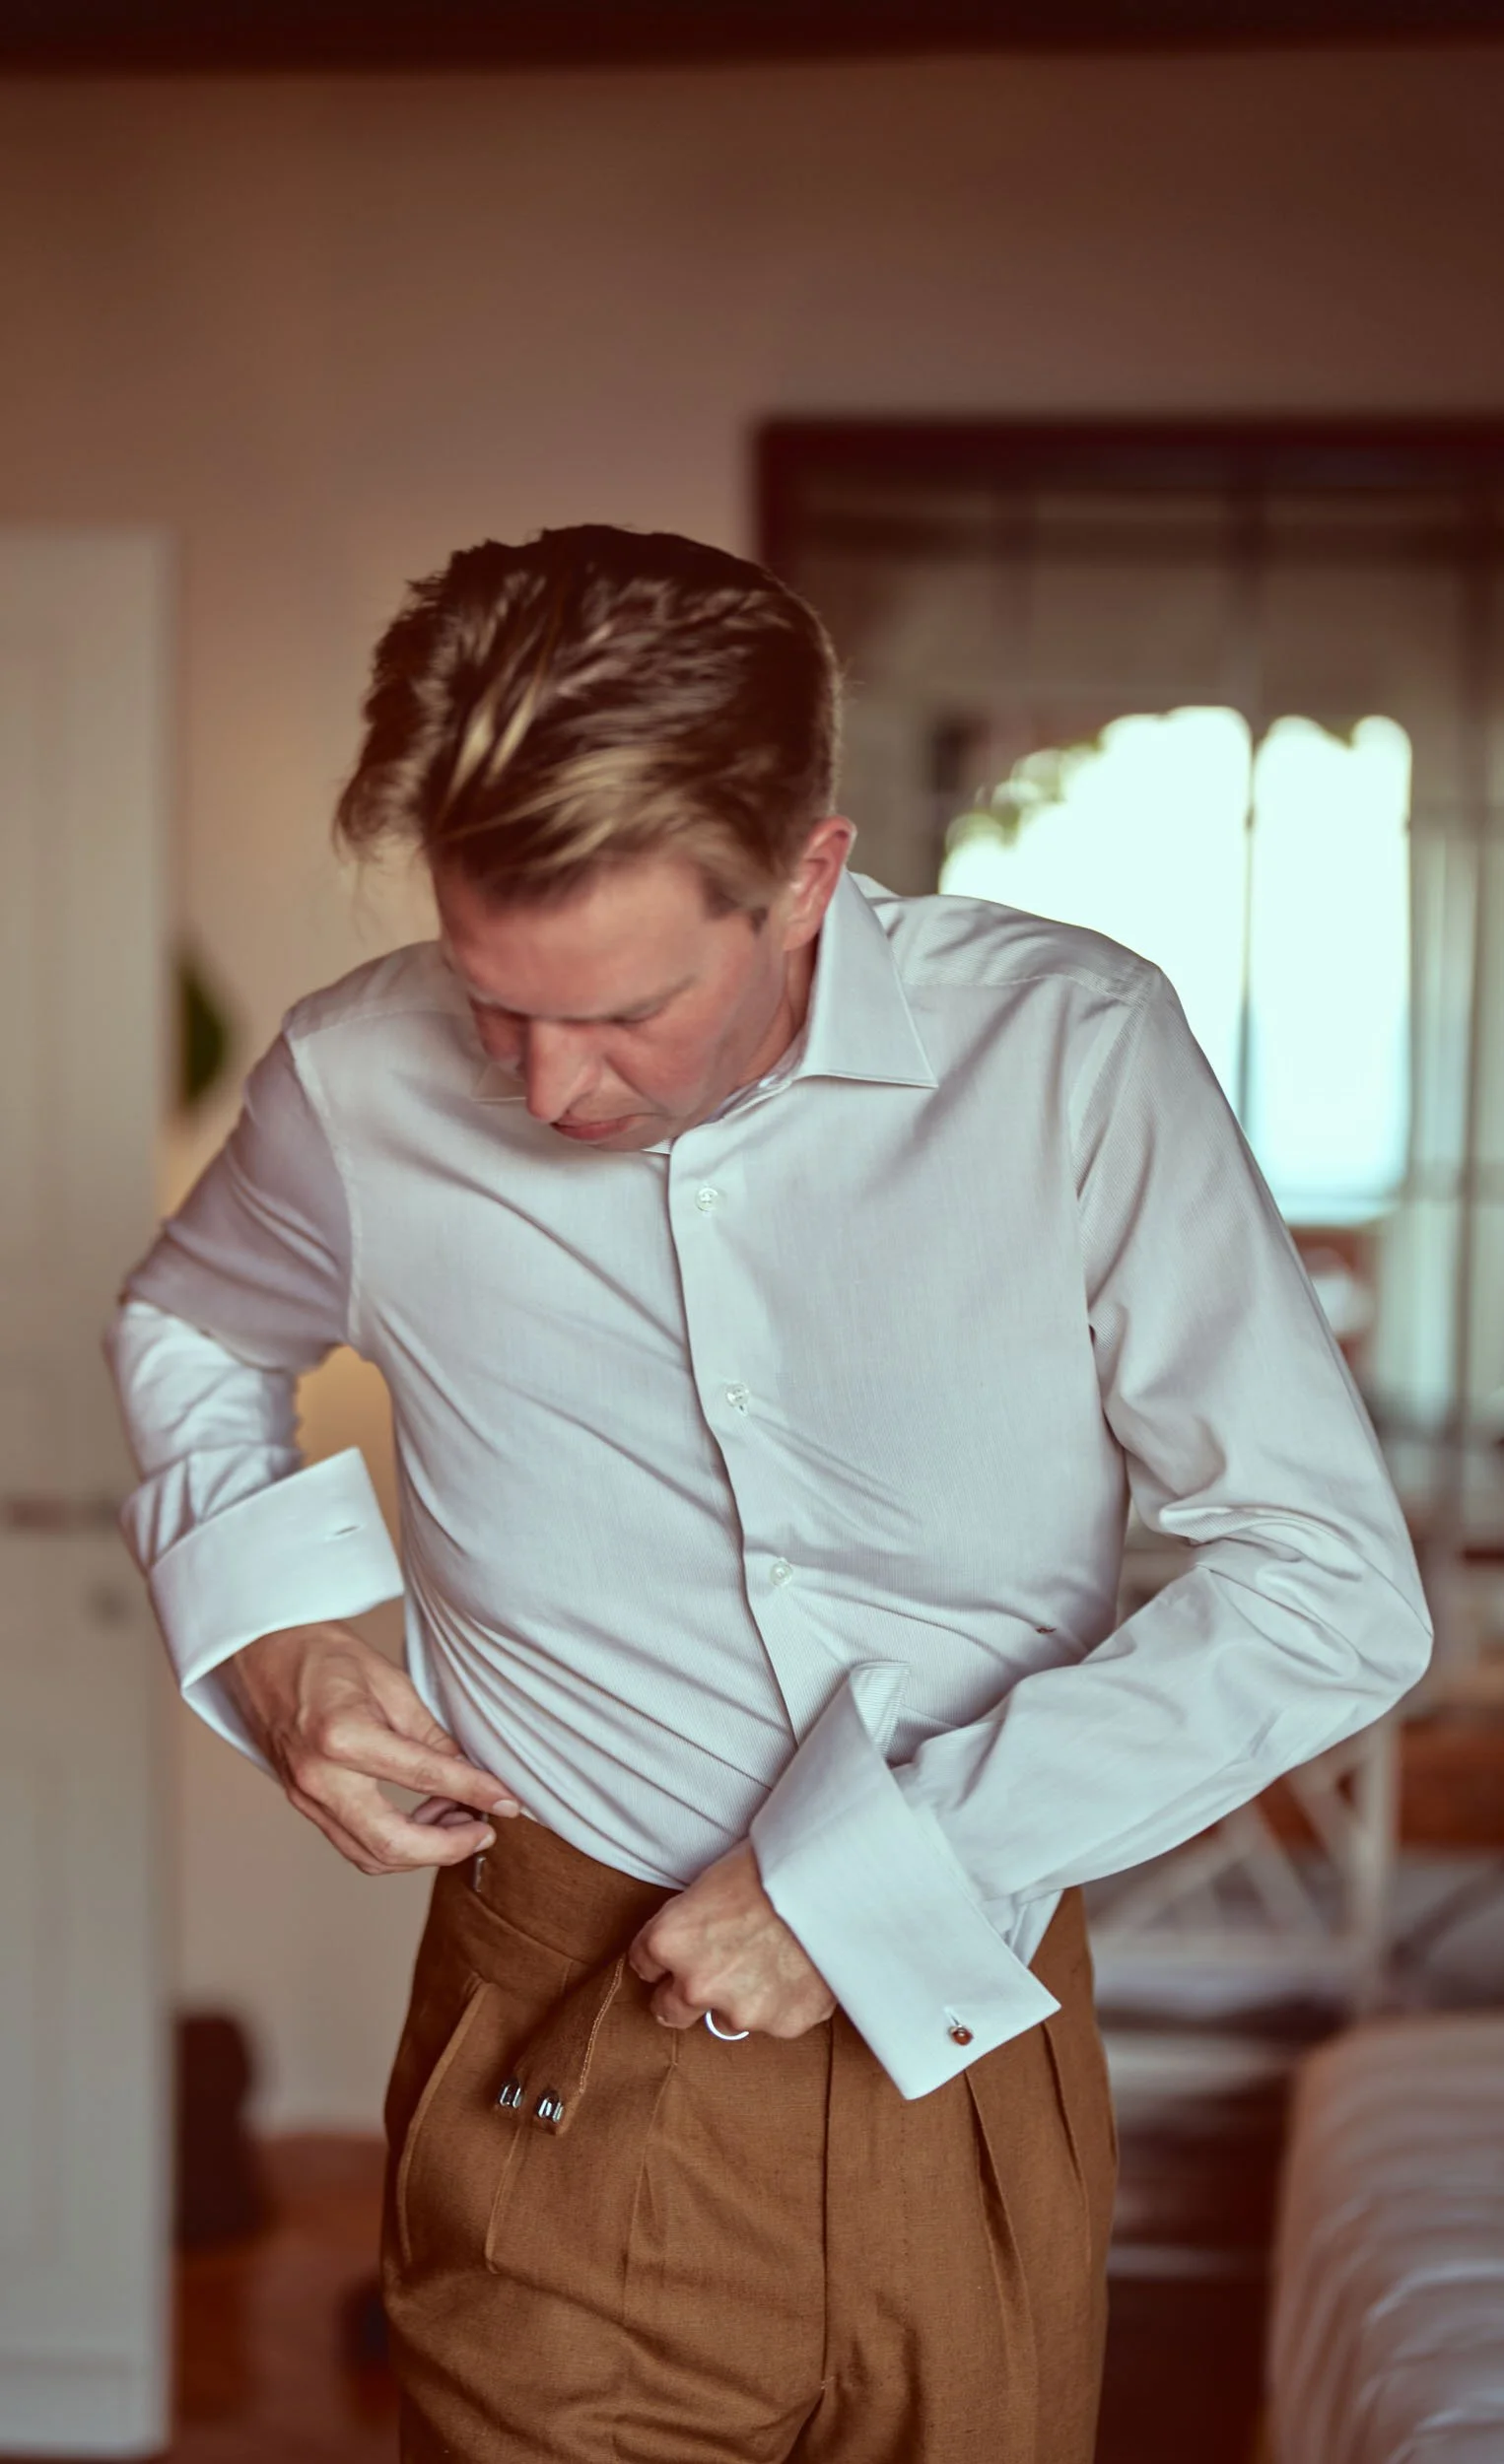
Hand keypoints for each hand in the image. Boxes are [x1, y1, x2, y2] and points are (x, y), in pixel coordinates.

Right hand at [226, 1620, 521, 1875]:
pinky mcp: (301, 1804)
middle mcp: (318, 1777)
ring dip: (422, 1850)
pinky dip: (393, 1843)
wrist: (263, 1653)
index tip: (508, 1801)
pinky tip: (423, 1816)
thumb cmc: (325, 1656)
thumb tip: (474, 1774)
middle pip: (392, 1844)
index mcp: (343, 1736)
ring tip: (457, 1818)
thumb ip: (431, 1737)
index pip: (425, 1778)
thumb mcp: (391, 1684)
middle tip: (484, 1830)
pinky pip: (351, 1843)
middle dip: (447, 1848)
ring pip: (370, 1855)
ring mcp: (304, 1797)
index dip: (475, 1793)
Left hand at [627, 1842, 834, 2038]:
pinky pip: (778, 2018)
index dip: (662, 1954)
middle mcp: (696, 1983)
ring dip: (741, 1998)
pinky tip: (803, 1967)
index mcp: (669, 1940)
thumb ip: (693, 1922)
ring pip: (728, 2018)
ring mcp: (742, 2010)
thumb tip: (694, 1935)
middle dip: (683, 1994)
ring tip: (773, 1960)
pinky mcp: (785, 2023)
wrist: (834, 1877)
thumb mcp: (713, 1882)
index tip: (678, 1950)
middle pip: (669, 2009)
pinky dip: (787, 2000)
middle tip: (712, 1972)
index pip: (643, 1963)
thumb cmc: (773, 1862)